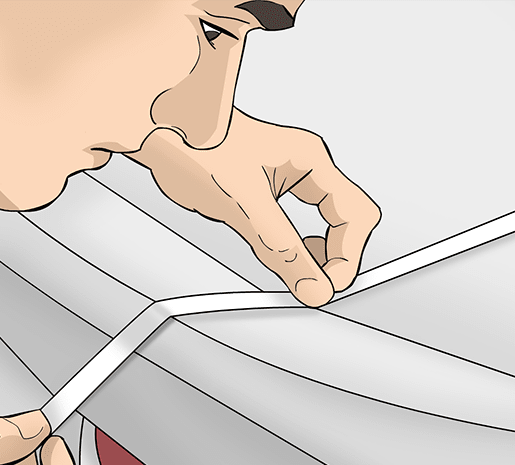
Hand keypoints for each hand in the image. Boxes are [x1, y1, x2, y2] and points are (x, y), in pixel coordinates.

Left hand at [131, 109, 380, 306]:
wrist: (158, 129)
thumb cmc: (194, 144)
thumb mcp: (244, 205)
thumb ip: (282, 249)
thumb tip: (312, 284)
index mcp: (310, 159)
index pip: (355, 214)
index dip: (346, 254)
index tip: (326, 283)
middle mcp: (305, 168)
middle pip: (347, 221)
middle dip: (334, 255)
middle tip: (312, 282)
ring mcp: (287, 179)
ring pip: (324, 226)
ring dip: (315, 254)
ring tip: (296, 272)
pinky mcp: (267, 193)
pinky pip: (296, 227)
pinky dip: (293, 249)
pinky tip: (278, 258)